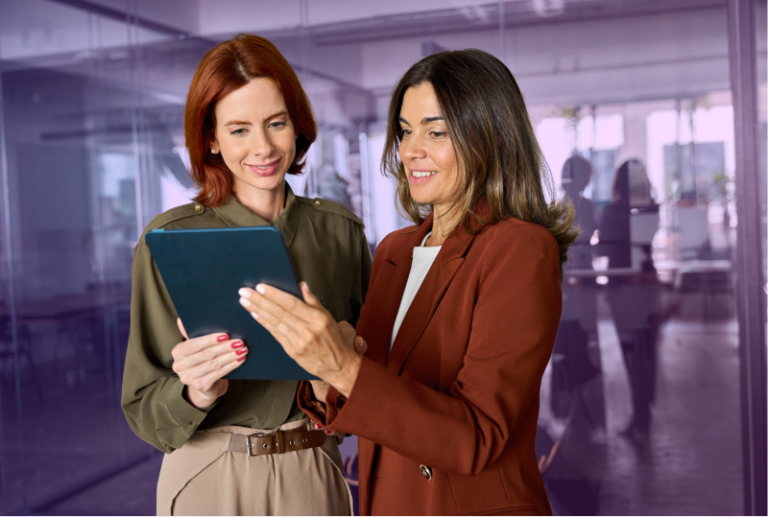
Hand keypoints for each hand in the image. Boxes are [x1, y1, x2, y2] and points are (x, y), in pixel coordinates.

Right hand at [172, 318, 246, 407]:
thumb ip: (193, 333)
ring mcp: (189, 378)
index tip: (226, 335)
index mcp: (178, 352)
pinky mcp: (200, 386)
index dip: (210, 340)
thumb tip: (181, 320)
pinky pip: (218, 374)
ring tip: (243, 350)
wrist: (205, 385)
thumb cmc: (202, 360)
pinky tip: (240, 360)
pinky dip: (231, 366)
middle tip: (240, 342)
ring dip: (230, 356)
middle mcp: (179, 366)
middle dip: (225, 347)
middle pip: (206, 354)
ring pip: (214, 364)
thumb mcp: (197, 346)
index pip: (194, 344)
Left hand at [238, 283, 366, 396]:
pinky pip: (275, 334)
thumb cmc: (333, 339)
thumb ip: (313, 301)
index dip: (274, 294)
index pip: (291, 303)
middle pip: (279, 312)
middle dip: (259, 301)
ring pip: (274, 322)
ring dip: (257, 310)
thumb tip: (301, 285)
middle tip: (244, 292)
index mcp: (317, 319)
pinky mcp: (291, 351)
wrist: (337, 366)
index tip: (261, 286)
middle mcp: (307, 330)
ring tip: (244, 301)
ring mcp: (298, 342)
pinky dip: (264, 323)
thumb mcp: (329, 316)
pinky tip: (255, 315)